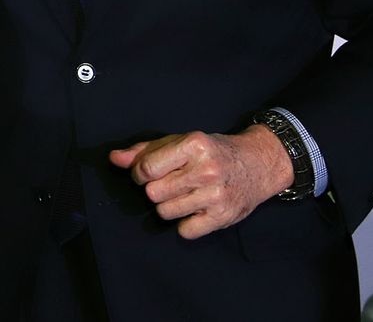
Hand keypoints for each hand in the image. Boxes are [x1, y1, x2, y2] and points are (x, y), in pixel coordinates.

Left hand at [108, 125, 293, 238]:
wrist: (257, 164)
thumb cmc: (212, 151)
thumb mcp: (180, 142)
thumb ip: (145, 151)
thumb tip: (114, 158)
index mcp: (194, 145)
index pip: (146, 168)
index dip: (139, 174)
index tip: (147, 174)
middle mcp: (206, 170)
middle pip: (153, 193)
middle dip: (155, 189)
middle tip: (170, 183)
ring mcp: (216, 195)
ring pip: (165, 212)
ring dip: (169, 206)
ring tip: (184, 195)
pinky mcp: (223, 217)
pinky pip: (184, 231)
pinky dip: (186, 223)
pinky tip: (196, 208)